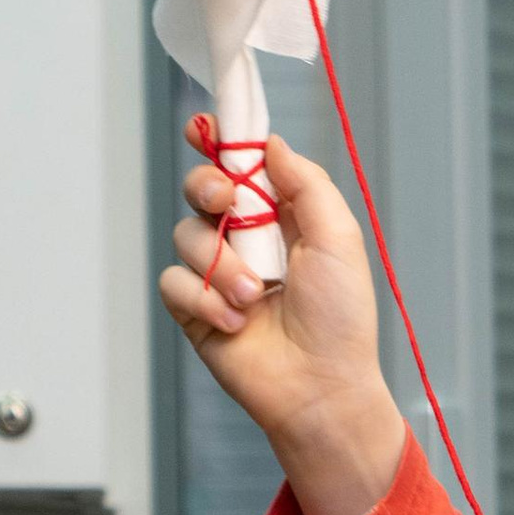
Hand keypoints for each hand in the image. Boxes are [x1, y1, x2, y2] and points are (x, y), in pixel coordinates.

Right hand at [157, 122, 406, 514]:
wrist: (320, 385)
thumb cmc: (340, 318)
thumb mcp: (338, 239)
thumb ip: (307, 184)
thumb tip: (271, 144)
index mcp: (282, 216)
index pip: (241, 166)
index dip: (220, 143)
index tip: (205, 129)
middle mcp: (245, 239)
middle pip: (201, 189)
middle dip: (208, 189)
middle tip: (227, 206)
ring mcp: (216, 274)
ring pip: (186, 235)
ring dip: (220, 265)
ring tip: (254, 297)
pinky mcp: (194, 308)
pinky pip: (174, 282)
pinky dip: (203, 299)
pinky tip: (236, 322)